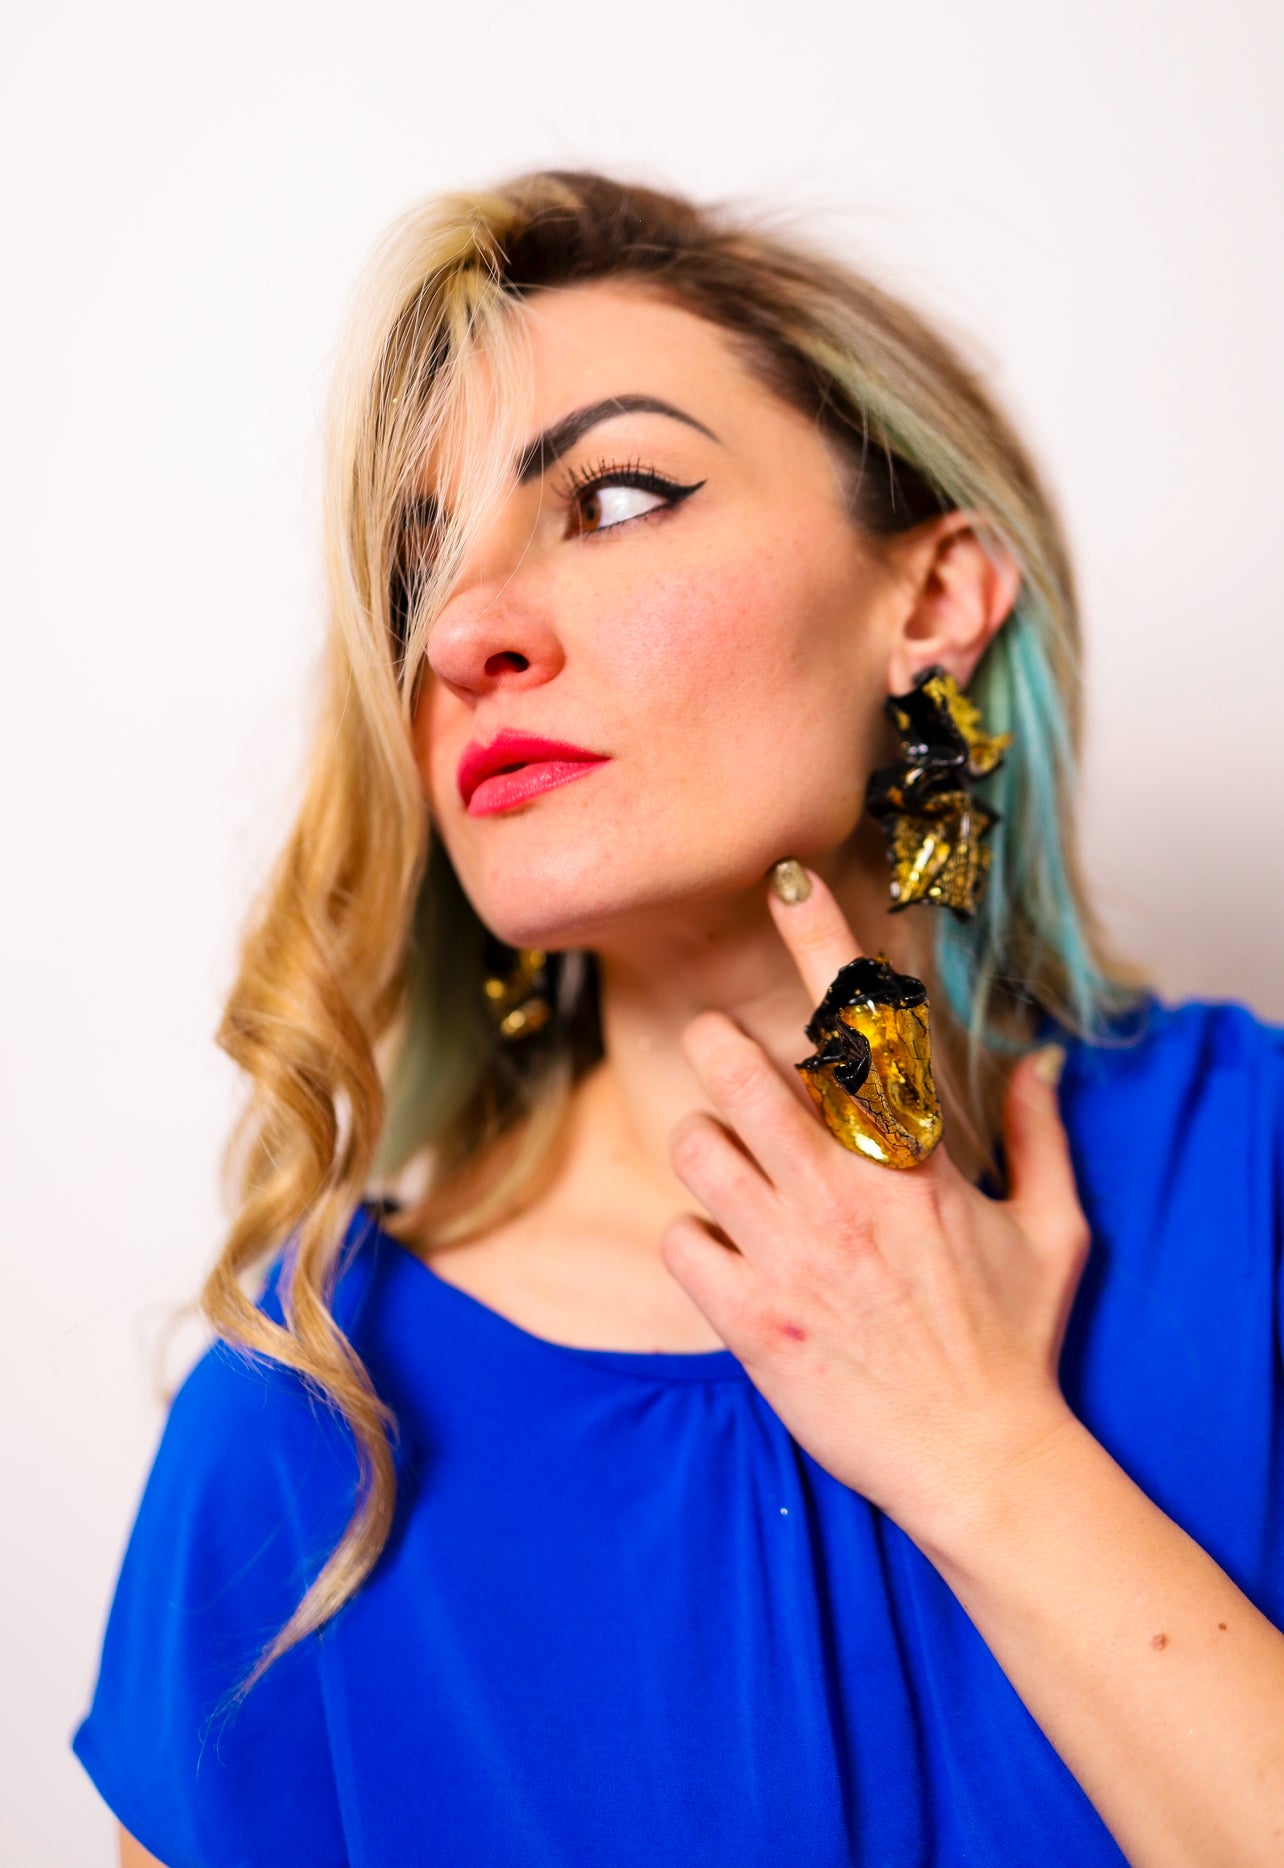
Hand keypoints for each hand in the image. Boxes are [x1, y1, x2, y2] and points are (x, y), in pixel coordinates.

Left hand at [660, 864, 1091, 1549]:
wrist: (977, 1461)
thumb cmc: (1014, 1344)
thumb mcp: (1051, 1231)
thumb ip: (1041, 1136)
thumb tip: (1037, 1061)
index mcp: (916, 1164)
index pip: (864, 1032)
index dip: (822, 945)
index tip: (787, 884)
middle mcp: (843, 1196)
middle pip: (742, 1071)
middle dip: (719, 1045)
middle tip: (725, 1052)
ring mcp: (789, 1257)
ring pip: (697, 1145)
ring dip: (707, 1142)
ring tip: (735, 1167)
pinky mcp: (748, 1320)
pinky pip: (681, 1239)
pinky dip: (696, 1237)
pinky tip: (730, 1256)